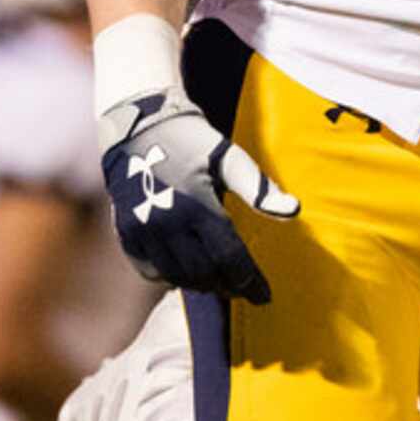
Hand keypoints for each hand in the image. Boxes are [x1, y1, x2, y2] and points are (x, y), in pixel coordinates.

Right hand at [101, 86, 297, 304]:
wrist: (139, 124)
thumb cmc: (192, 140)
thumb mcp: (229, 157)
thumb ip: (258, 188)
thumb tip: (293, 211)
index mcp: (197, 205)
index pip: (229, 257)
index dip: (249, 280)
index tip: (264, 296)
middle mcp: (166, 222)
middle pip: (203, 272)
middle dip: (227, 286)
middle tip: (242, 289)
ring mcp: (142, 230)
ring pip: (176, 276)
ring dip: (201, 285)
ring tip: (219, 284)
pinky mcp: (126, 232)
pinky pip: (149, 270)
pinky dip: (169, 278)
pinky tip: (186, 275)